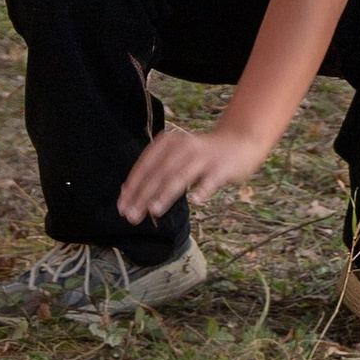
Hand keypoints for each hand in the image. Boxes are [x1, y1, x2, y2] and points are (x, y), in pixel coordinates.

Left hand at [118, 117, 265, 223]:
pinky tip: (196, 201)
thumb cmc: (199, 155)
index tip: (122, 207)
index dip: (133, 186)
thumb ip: (155, 172)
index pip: (146, 165)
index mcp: (169, 143)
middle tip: (132, 216)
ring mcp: (204, 157)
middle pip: (160, 173)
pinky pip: (211, 180)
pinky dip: (203, 189)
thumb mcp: (175, 156)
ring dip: (166, 193)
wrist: (238, 142)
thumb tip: (127, 193)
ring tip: (154, 211)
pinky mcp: (222, 167)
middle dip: (144, 195)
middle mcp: (184, 146)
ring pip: (182, 175)